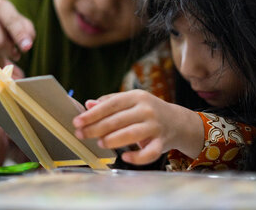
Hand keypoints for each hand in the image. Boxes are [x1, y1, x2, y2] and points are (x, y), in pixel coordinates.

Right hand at [0, 0, 34, 76]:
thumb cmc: (6, 28)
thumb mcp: (20, 26)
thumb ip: (27, 32)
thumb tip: (27, 44)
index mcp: (0, 6)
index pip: (11, 21)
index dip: (20, 35)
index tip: (27, 48)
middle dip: (9, 51)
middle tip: (14, 53)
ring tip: (1, 52)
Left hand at [73, 90, 203, 164]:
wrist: (177, 122)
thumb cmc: (148, 111)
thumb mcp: (131, 101)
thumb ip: (110, 102)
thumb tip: (88, 104)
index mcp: (136, 97)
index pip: (111, 104)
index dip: (93, 114)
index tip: (77, 121)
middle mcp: (146, 110)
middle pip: (118, 120)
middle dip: (96, 128)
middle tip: (81, 135)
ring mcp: (155, 126)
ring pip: (131, 134)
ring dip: (113, 140)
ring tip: (100, 143)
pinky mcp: (162, 142)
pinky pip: (149, 153)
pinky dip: (137, 157)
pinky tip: (125, 158)